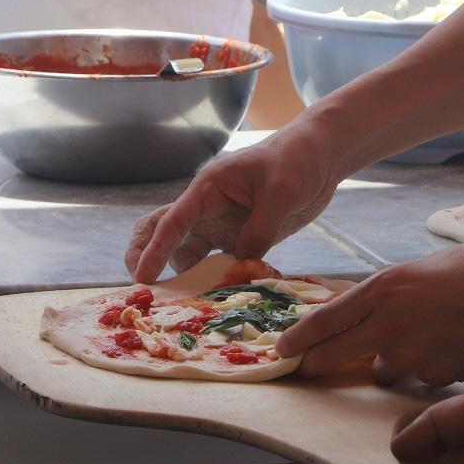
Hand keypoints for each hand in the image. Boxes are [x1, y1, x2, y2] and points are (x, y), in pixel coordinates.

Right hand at [126, 123, 340, 281]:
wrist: (321, 156)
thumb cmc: (297, 160)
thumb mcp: (280, 193)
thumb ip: (259, 231)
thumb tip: (240, 268)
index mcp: (208, 189)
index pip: (172, 222)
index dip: (154, 251)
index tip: (142, 278)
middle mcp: (206, 208)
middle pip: (162, 233)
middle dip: (145, 258)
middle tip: (142, 291)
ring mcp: (221, 224)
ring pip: (187, 253)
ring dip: (181, 278)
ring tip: (179, 307)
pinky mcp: (239, 238)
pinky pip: (217, 264)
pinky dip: (212, 281)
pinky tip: (213, 301)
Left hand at [275, 238, 463, 385]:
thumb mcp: (416, 269)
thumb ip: (383, 294)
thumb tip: (357, 312)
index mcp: (381, 289)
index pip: (323, 321)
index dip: (298, 339)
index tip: (282, 349)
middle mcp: (388, 325)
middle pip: (333, 356)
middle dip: (318, 363)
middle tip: (310, 366)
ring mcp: (413, 356)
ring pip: (382, 370)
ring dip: (390, 361)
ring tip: (426, 336)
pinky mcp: (438, 377)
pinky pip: (419, 379)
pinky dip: (427, 367)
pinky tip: (452, 345)